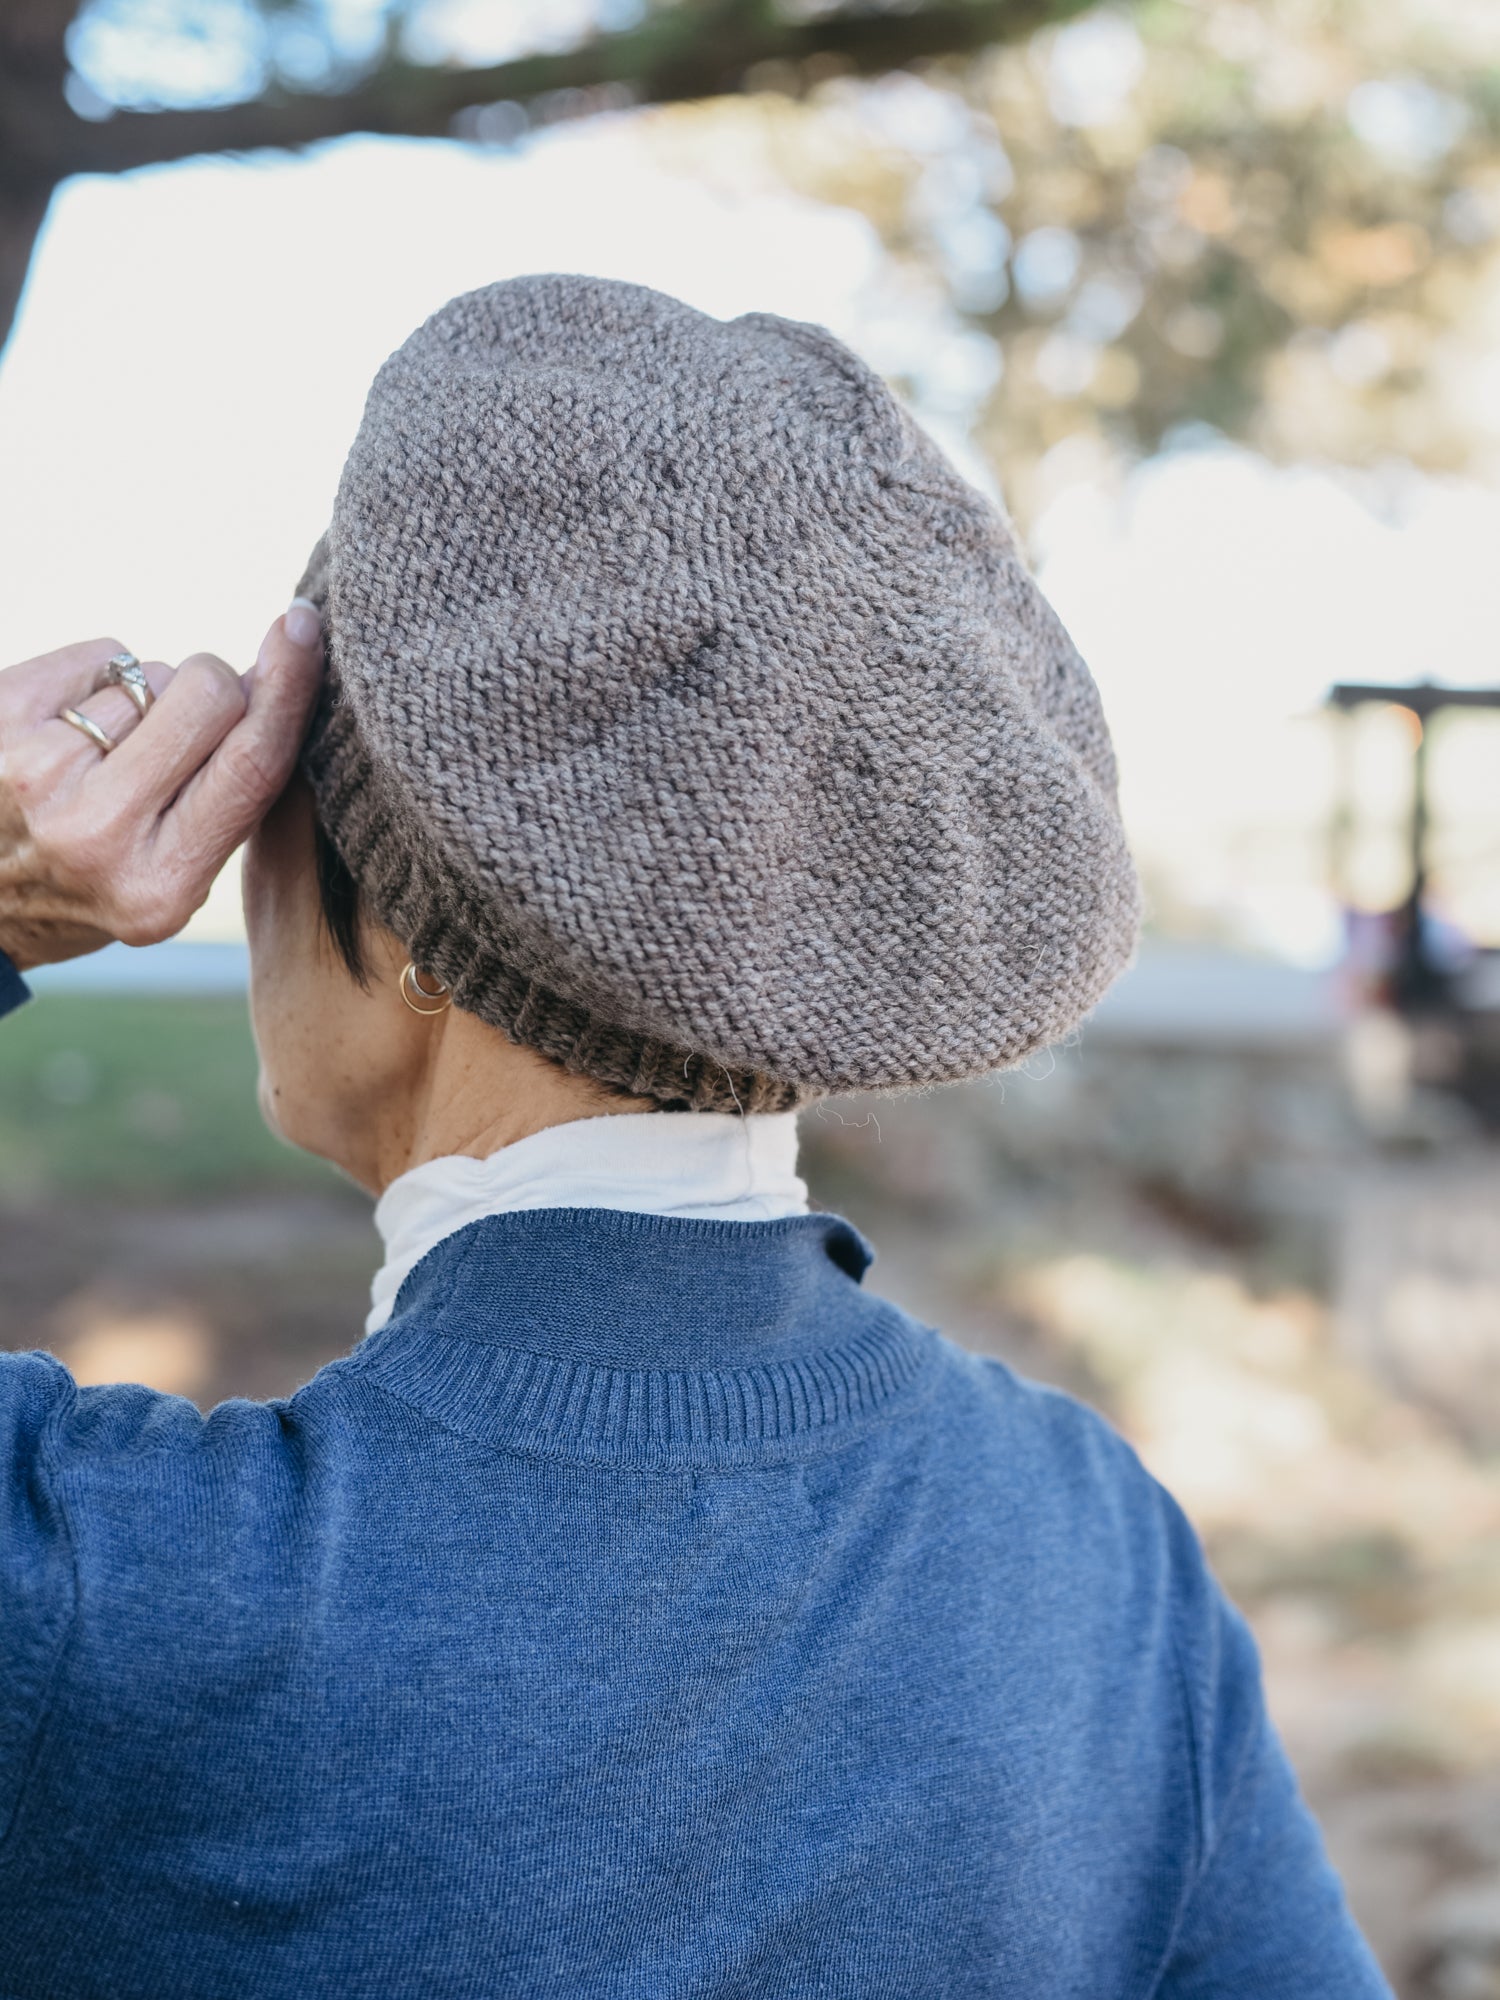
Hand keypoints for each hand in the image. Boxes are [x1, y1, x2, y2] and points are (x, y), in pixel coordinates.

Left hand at [0, 607, 322, 971]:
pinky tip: (75, 724)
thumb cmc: (91, 882)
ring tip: (109, 752)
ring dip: (153, 698)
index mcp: (159, 885)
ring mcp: (39, 772)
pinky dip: (105, 677)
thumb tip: (277, 674)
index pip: (250, 765)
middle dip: (216, 694)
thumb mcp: (170, 881)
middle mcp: (96, 832)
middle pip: (209, 696)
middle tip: (183, 734)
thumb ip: (227, 794)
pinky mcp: (2, 716)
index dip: (289, 690)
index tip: (305, 628)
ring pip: (156, 675)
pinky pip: (104, 653)